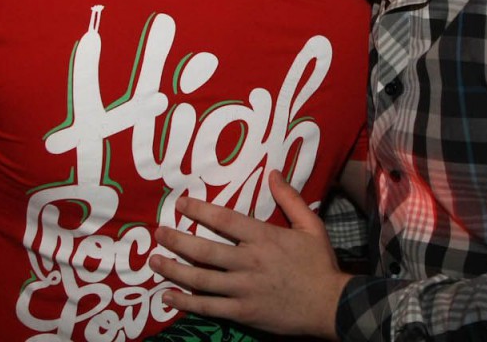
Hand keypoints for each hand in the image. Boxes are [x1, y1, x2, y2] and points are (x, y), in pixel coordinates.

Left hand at [150, 170, 351, 339]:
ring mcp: (244, 289)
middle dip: (176, 240)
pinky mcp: (243, 312)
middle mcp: (249, 262)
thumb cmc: (320, 264)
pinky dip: (186, 303)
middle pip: (204, 250)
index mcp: (264, 238)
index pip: (224, 220)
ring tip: (154, 261)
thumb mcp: (311, 226)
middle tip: (157, 233)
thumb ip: (290, 199)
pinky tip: (169, 297)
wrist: (332, 306)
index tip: (180, 204)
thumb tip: (273, 173)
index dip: (199, 210)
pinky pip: (209, 307)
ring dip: (174, 269)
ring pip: (201, 279)